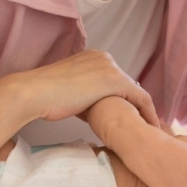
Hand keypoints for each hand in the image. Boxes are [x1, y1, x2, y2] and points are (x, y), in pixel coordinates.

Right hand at [8, 50, 158, 126]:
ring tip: (149, 129)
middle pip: (127, 85)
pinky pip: (141, 98)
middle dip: (135, 106)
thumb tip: (93, 110)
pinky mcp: (115, 80)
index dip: (123, 99)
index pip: (114, 79)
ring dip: (144, 111)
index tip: (128, 116)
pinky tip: (151, 127)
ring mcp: (110, 67)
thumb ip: (84, 95)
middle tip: (142, 125)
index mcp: (92, 57)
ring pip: (136, 92)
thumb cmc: (45, 96)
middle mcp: (104, 57)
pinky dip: (148, 113)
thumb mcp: (69, 91)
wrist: (35, 93)